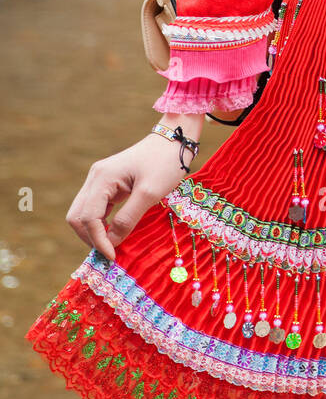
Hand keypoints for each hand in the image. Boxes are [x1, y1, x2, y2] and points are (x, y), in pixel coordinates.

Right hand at [66, 134, 190, 262]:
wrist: (174, 141)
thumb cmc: (165, 164)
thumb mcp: (149, 193)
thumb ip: (127, 219)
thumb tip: (111, 242)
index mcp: (102, 178)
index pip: (88, 217)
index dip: (98, 240)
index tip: (113, 257)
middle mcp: (95, 177)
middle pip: (77, 216)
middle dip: (90, 237)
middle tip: (110, 253)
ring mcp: (99, 179)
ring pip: (83, 213)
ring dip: (94, 231)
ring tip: (112, 246)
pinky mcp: (107, 183)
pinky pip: (96, 208)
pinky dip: (101, 223)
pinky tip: (114, 232)